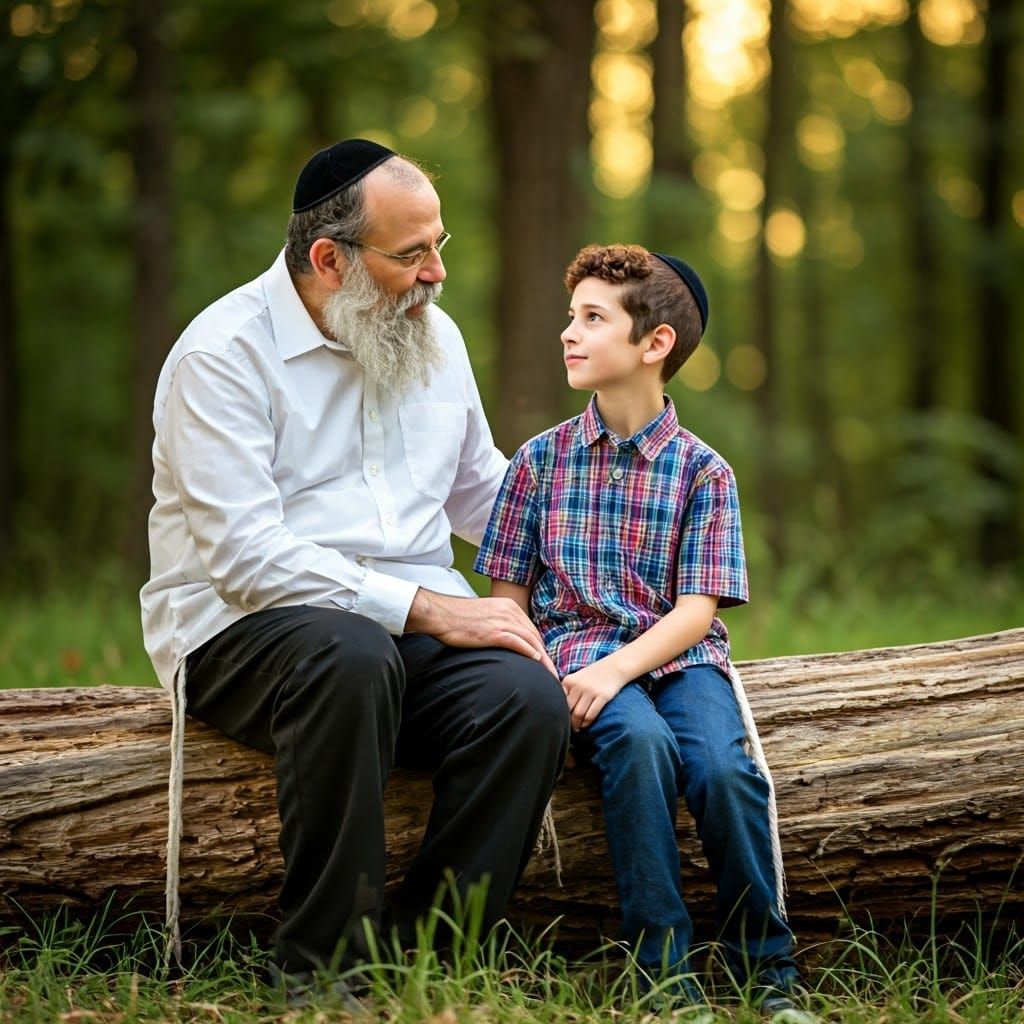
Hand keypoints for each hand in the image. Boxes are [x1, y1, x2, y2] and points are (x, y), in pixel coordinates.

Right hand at [405, 590, 557, 675]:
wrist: (440, 615)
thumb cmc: (457, 618)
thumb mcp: (484, 615)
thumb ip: (497, 623)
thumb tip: (504, 639)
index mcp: (508, 606)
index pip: (530, 629)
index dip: (539, 646)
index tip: (544, 662)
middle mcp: (509, 611)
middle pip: (534, 636)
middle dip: (546, 655)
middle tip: (553, 673)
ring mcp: (502, 621)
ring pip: (531, 641)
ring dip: (543, 659)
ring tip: (551, 675)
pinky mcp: (495, 632)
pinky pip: (519, 643)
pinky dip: (530, 652)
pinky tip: (537, 662)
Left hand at [561, 661, 627, 730]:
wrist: (614, 667)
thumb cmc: (593, 675)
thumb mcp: (577, 678)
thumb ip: (567, 690)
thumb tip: (557, 709)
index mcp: (569, 680)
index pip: (559, 701)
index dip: (559, 712)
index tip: (560, 719)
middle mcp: (578, 685)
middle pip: (568, 709)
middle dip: (567, 721)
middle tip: (568, 728)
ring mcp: (590, 690)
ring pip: (578, 714)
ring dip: (577, 725)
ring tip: (577, 728)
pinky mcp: (602, 696)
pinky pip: (590, 715)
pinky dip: (586, 723)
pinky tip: (585, 725)